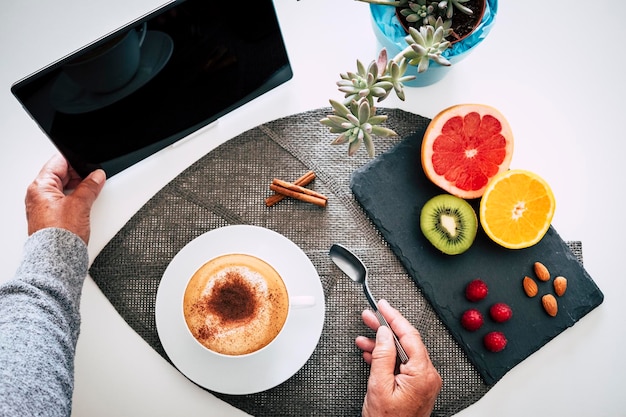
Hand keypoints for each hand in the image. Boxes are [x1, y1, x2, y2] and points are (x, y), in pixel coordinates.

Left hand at [25, 155, 105, 243]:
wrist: (57, 259)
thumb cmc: (59, 235)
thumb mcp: (80, 204)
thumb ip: (90, 186)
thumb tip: (96, 176)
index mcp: (40, 187)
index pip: (58, 163)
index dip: (77, 162)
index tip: (91, 167)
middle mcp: (38, 196)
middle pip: (61, 175)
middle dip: (79, 176)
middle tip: (93, 182)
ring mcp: (43, 207)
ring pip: (63, 189)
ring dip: (77, 190)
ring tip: (89, 196)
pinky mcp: (50, 217)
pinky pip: (63, 202)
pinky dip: (75, 201)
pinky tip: (84, 207)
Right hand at [356, 299, 441, 416]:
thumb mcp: (379, 386)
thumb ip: (383, 355)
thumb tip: (385, 332)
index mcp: (422, 374)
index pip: (409, 335)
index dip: (394, 317)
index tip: (382, 305)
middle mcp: (427, 375)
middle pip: (406, 341)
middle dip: (386, 327)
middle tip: (368, 316)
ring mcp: (423, 381)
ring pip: (402, 352)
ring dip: (383, 343)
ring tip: (364, 336)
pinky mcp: (417, 385)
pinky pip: (402, 364)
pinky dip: (387, 357)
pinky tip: (372, 352)